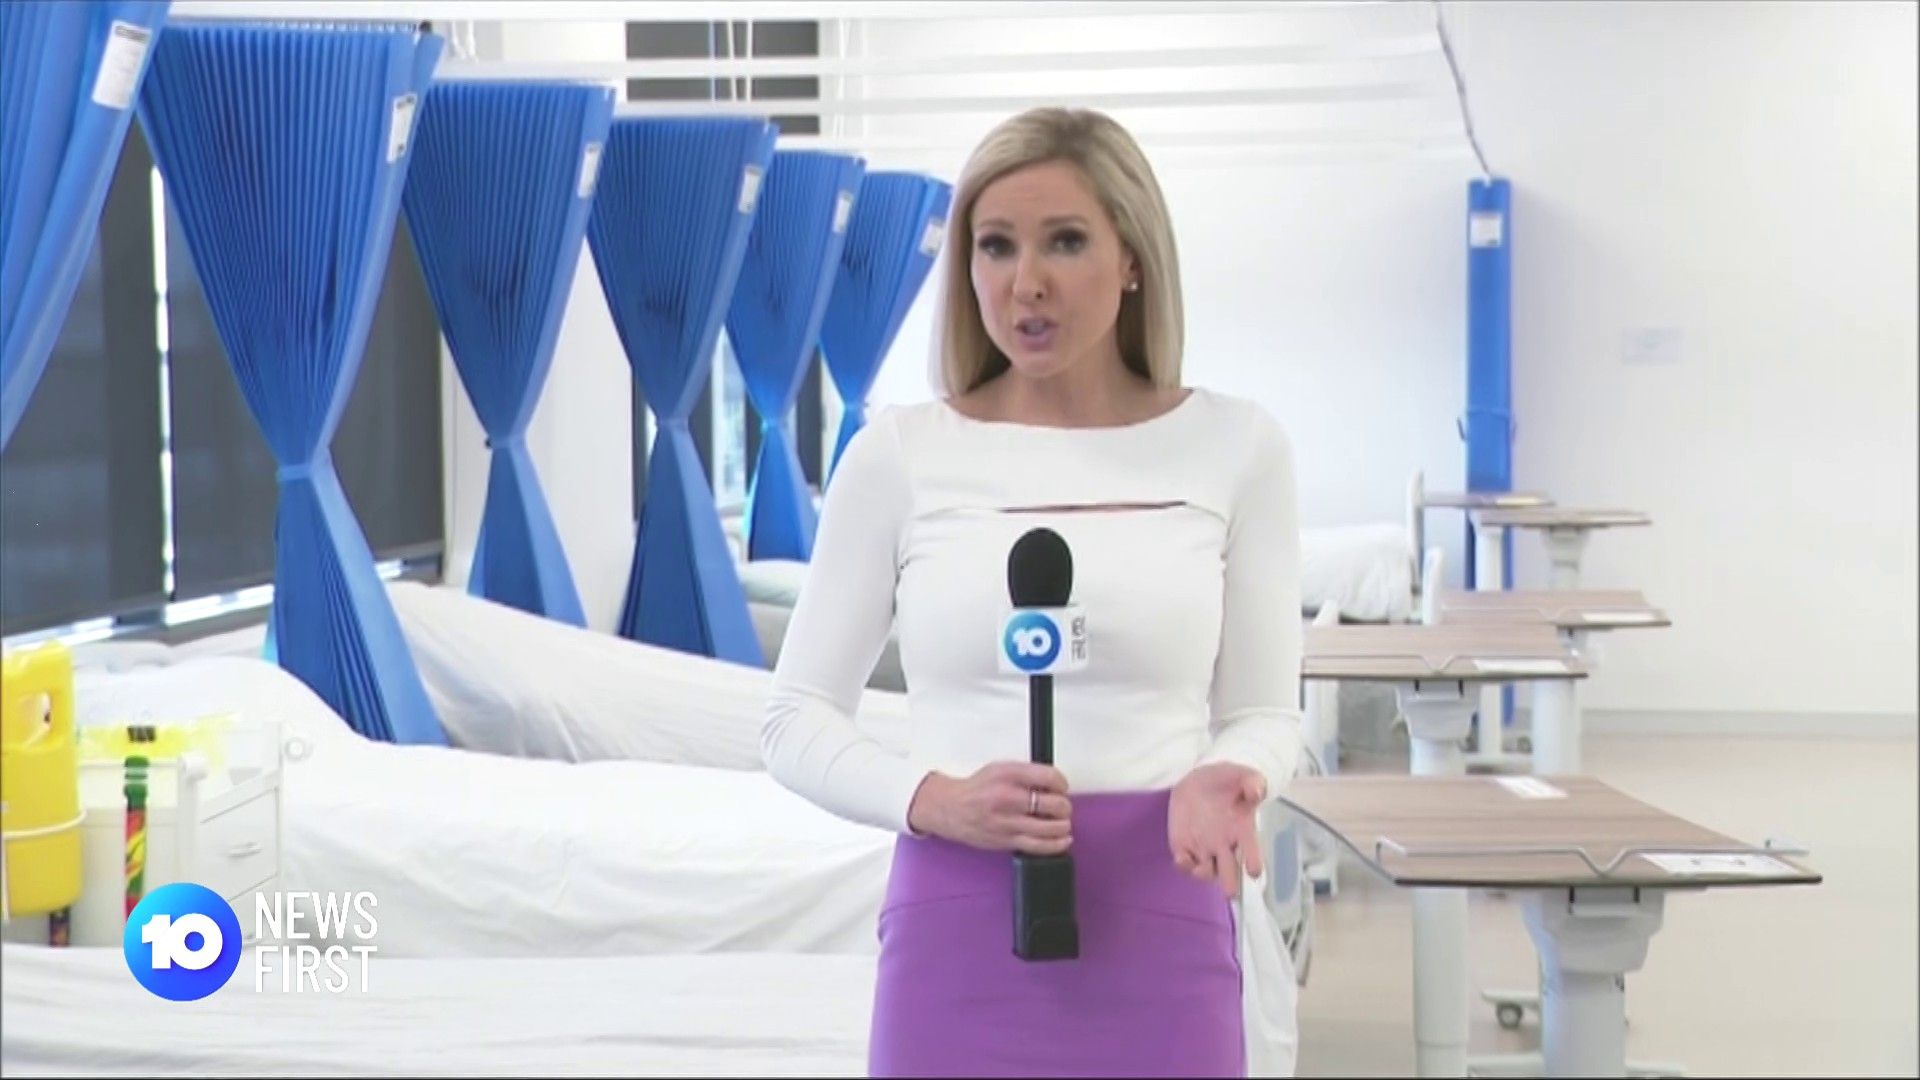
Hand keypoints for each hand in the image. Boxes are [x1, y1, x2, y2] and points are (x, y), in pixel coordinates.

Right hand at [907, 761, 1071, 855]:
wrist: (949, 808)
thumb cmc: (976, 789)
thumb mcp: (1001, 769)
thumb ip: (1028, 774)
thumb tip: (1055, 784)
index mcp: (1008, 774)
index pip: (1051, 778)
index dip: (1062, 784)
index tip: (1061, 788)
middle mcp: (1008, 797)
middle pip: (1056, 804)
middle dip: (1064, 806)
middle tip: (1061, 806)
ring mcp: (1008, 821)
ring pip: (1052, 828)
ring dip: (1063, 825)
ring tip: (1060, 822)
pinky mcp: (1006, 840)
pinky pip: (1040, 846)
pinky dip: (1057, 844)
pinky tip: (1063, 839)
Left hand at [1168, 762, 1266, 899]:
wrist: (1200, 778)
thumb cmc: (1227, 780)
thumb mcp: (1243, 776)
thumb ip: (1252, 783)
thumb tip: (1257, 791)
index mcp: (1243, 830)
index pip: (1252, 850)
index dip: (1254, 861)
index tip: (1254, 871)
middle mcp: (1225, 845)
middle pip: (1230, 872)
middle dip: (1230, 883)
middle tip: (1230, 891)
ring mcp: (1204, 848)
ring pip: (1207, 872)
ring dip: (1205, 875)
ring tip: (1201, 869)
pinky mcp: (1183, 845)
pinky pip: (1185, 863)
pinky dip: (1184, 865)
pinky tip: (1182, 859)